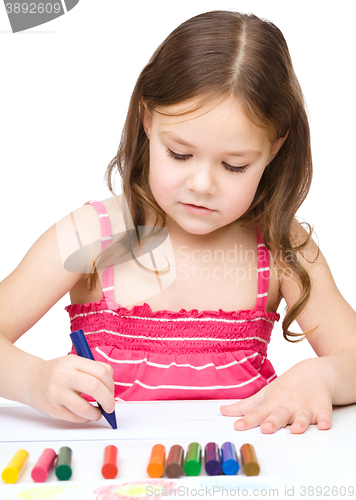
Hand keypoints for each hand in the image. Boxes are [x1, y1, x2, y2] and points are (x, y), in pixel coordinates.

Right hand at [25, 355, 114, 423]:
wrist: (31, 379)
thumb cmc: (58, 371)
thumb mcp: (74, 362)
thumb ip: (93, 370)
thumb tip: (111, 389)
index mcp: (73, 362)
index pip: (101, 371)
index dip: (111, 384)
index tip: (111, 391)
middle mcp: (63, 376)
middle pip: (95, 388)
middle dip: (108, 400)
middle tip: (110, 406)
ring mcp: (56, 394)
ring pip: (85, 408)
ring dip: (97, 413)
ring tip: (98, 413)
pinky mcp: (52, 409)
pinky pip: (75, 418)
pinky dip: (85, 418)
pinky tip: (86, 414)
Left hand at [220, 358, 334, 433]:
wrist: (313, 372)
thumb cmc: (286, 387)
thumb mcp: (265, 394)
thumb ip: (245, 406)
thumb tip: (223, 411)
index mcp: (273, 403)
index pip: (258, 413)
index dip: (248, 420)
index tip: (238, 426)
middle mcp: (288, 405)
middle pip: (279, 415)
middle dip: (273, 422)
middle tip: (266, 429)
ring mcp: (305, 406)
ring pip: (302, 416)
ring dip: (299, 422)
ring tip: (296, 429)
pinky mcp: (322, 407)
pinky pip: (325, 415)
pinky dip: (325, 420)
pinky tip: (325, 425)